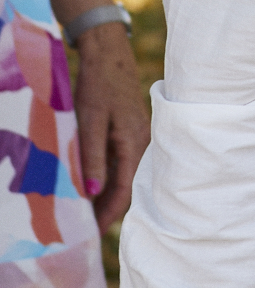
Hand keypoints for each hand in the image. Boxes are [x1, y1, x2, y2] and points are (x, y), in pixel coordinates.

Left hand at [73, 23, 149, 231]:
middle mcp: (141, 145)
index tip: (88, 233)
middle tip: (80, 227)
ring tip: (81, 210)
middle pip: (124, 187)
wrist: (108, 54)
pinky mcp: (130, 132)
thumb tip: (92, 191)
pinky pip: (119, 163)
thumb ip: (92, 156)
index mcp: (135, 144)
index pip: (122, 191)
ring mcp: (137, 138)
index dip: (106, 215)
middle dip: (103, 209)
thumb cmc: (98, 85)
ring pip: (121, 176)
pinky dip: (104, 176)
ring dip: (103, 193)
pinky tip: (88, 182)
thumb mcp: (91, 121)